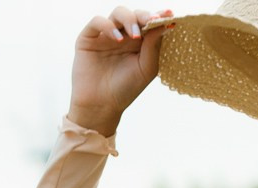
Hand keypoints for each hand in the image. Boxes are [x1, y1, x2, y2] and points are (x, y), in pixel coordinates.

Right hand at [68, 7, 173, 138]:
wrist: (101, 106)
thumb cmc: (125, 90)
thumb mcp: (146, 69)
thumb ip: (154, 46)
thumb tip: (163, 24)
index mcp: (139, 42)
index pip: (149, 22)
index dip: (159, 16)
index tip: (169, 14)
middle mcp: (123, 36)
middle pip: (135, 14)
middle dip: (145, 15)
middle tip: (151, 21)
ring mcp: (106, 35)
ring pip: (118, 12)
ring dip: (129, 19)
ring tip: (134, 36)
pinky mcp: (88, 38)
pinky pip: (97, 21)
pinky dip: (108, 26)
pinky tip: (117, 39)